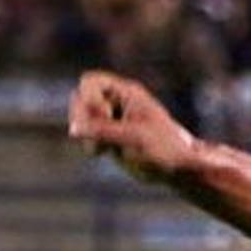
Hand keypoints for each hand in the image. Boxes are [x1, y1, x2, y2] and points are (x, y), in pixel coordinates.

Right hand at [66, 69, 199, 184]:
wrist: (176, 169)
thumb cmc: (163, 149)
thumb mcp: (132, 138)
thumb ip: (102, 131)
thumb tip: (73, 129)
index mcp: (126, 93)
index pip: (90, 82)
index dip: (89, 99)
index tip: (104, 117)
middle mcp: (116, 102)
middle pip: (80, 98)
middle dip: (84, 117)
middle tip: (100, 136)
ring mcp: (111, 119)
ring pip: (80, 117)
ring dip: (84, 132)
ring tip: (100, 148)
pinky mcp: (108, 136)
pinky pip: (86, 134)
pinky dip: (88, 143)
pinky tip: (101, 153)